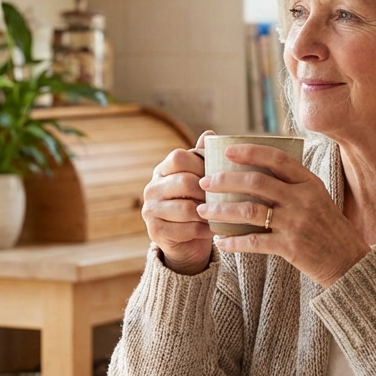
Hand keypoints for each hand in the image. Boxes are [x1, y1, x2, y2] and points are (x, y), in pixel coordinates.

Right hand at [141, 131, 215, 274]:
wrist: (186, 241)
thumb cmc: (196, 204)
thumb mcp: (200, 180)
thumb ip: (203, 159)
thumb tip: (210, 134)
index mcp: (161, 170)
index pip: (179, 158)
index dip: (201, 164)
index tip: (218, 175)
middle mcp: (151, 188)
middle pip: (184, 182)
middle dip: (208, 191)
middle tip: (225, 198)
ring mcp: (150, 210)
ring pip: (187, 208)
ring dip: (208, 213)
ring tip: (221, 214)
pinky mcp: (155, 232)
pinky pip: (187, 230)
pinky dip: (204, 230)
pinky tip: (213, 229)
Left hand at [196, 144, 369, 287]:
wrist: (349, 263)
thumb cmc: (330, 230)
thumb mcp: (319, 199)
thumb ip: (294, 185)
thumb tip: (259, 172)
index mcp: (309, 183)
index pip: (277, 158)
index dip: (250, 152)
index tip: (228, 150)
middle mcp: (302, 199)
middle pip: (256, 182)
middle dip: (225, 180)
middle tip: (205, 183)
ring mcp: (296, 223)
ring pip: (248, 211)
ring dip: (221, 210)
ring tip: (204, 211)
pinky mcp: (290, 247)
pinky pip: (253, 241)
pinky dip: (233, 241)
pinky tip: (220, 242)